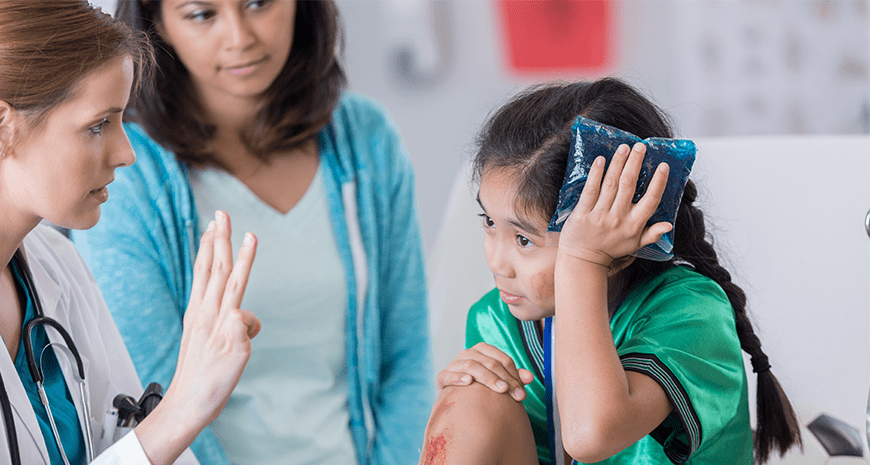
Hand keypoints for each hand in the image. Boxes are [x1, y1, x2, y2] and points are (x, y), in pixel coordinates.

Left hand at [136, 210, 258, 464]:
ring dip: (209, 249)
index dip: (244, 256)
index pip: (233, 280)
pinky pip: (201, 288)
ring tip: (212, 229)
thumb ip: (238, 328)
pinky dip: (204, 271)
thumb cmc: (213, 383)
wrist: (187, 404)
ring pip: (205, 275)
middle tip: (222, 214)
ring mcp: (198, 316)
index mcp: (217, 318)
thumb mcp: (234, 358)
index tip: (251, 233)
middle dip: (220, 239)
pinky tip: (205, 269)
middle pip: (215, 268)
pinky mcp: (195, 324)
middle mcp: (205, 312)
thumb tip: (243, 313)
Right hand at [436, 342, 532, 400]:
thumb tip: (530, 378)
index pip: (502, 359)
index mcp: (483, 350)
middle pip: (489, 362)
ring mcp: (454, 364)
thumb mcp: (498, 380)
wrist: (456, 396)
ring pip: (471, 365)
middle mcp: (468, 353)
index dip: (514, 375)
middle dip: (505, 379)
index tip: (523, 392)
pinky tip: (468, 382)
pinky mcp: (442, 377)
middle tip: (516, 395)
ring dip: (487, 377)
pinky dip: (457, 377)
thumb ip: (513, 377)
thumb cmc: (481, 386)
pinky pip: (447, 375)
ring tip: (500, 389)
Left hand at [558, 143, 671, 267]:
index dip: (658, 183)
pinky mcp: (582, 213)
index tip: (663, 166)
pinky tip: (600, 160)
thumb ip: (652, 234)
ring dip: (617, 164)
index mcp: (634, 225)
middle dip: (635, 164)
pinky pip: (590, 191)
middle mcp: (618, 218)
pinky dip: (595, 175)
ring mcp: (599, 215)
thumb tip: (669, 225)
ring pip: (611, 185)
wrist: (583, 260)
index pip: (651, 201)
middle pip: (629, 186)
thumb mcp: (634, 245)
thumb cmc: (610, 249)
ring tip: (624, 148)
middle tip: (640, 147)